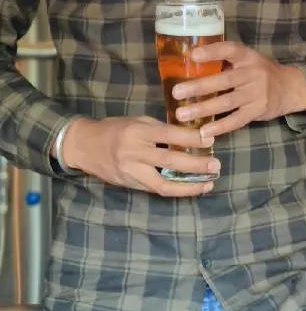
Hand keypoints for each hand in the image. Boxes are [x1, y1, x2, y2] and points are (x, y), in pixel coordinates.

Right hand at [60, 116, 218, 196]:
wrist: (85, 146)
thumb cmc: (114, 128)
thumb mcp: (136, 121)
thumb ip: (159, 129)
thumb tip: (187, 137)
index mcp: (138, 131)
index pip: (169, 135)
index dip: (191, 140)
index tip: (210, 140)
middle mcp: (134, 152)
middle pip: (169, 161)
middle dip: (195, 165)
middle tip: (216, 166)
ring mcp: (131, 171)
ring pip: (163, 184)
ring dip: (188, 186)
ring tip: (207, 184)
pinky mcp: (130, 185)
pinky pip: (155, 189)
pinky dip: (175, 190)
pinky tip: (190, 189)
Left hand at [172, 42, 305, 138]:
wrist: (289, 88)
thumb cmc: (259, 71)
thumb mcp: (246, 60)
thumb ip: (225, 61)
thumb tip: (188, 63)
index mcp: (247, 56)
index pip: (229, 50)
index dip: (211, 51)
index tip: (192, 55)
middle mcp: (253, 73)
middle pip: (223, 80)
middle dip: (198, 87)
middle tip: (176, 92)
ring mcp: (256, 94)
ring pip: (226, 102)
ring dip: (203, 109)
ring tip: (182, 115)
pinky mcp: (257, 111)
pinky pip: (236, 120)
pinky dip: (220, 126)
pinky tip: (204, 131)